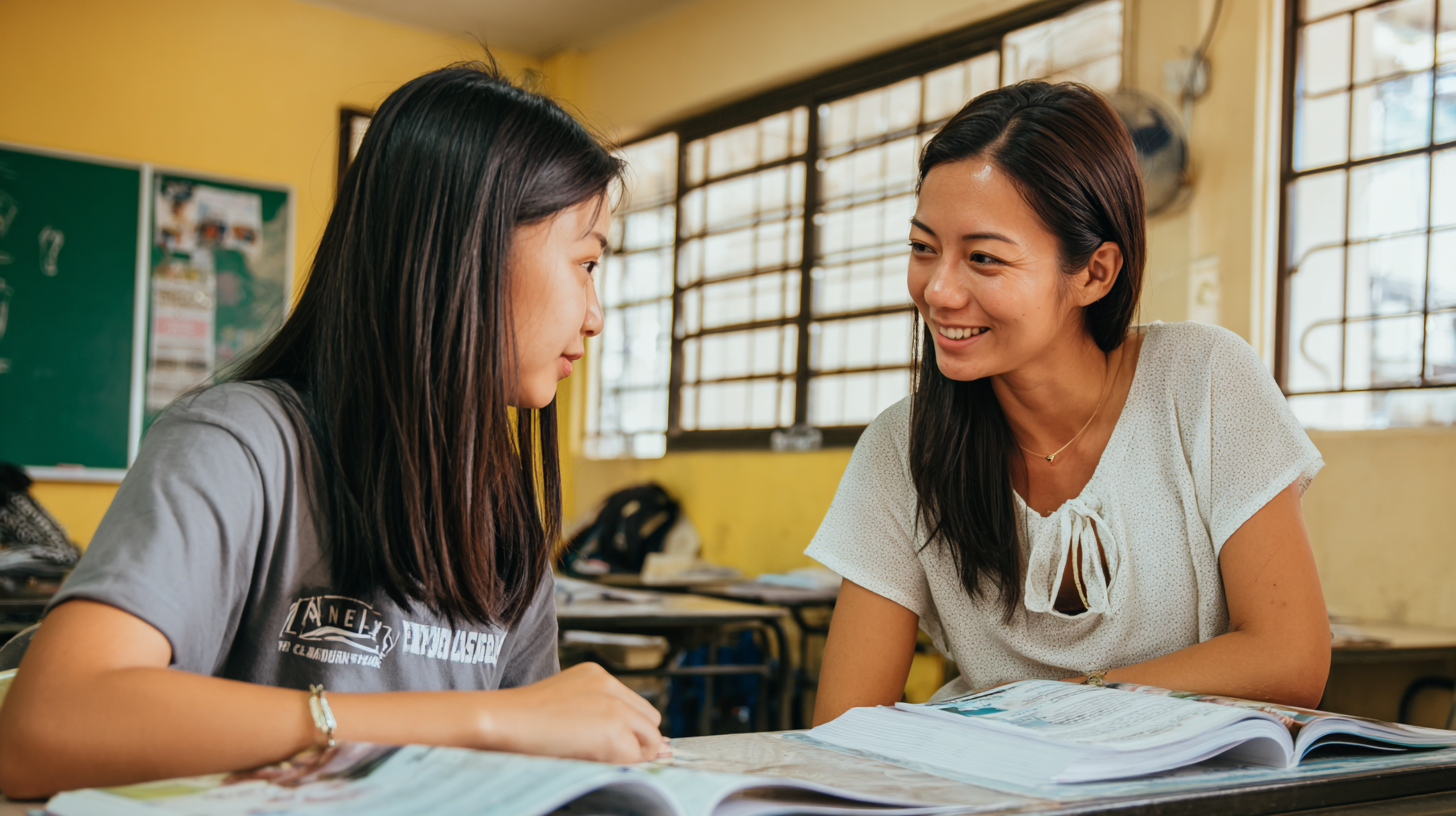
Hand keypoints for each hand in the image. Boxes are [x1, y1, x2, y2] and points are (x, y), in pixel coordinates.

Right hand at [476, 663, 664, 763]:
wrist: (502, 720)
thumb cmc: (522, 723)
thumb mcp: (566, 711)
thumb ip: (601, 720)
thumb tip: (653, 747)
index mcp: (596, 675)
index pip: (635, 707)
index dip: (630, 731)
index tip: (618, 746)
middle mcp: (610, 684)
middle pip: (650, 720)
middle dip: (637, 742)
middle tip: (603, 755)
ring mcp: (615, 704)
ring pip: (650, 740)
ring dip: (630, 755)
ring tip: (590, 756)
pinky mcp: (614, 726)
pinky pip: (635, 755)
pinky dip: (620, 764)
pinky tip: (588, 759)